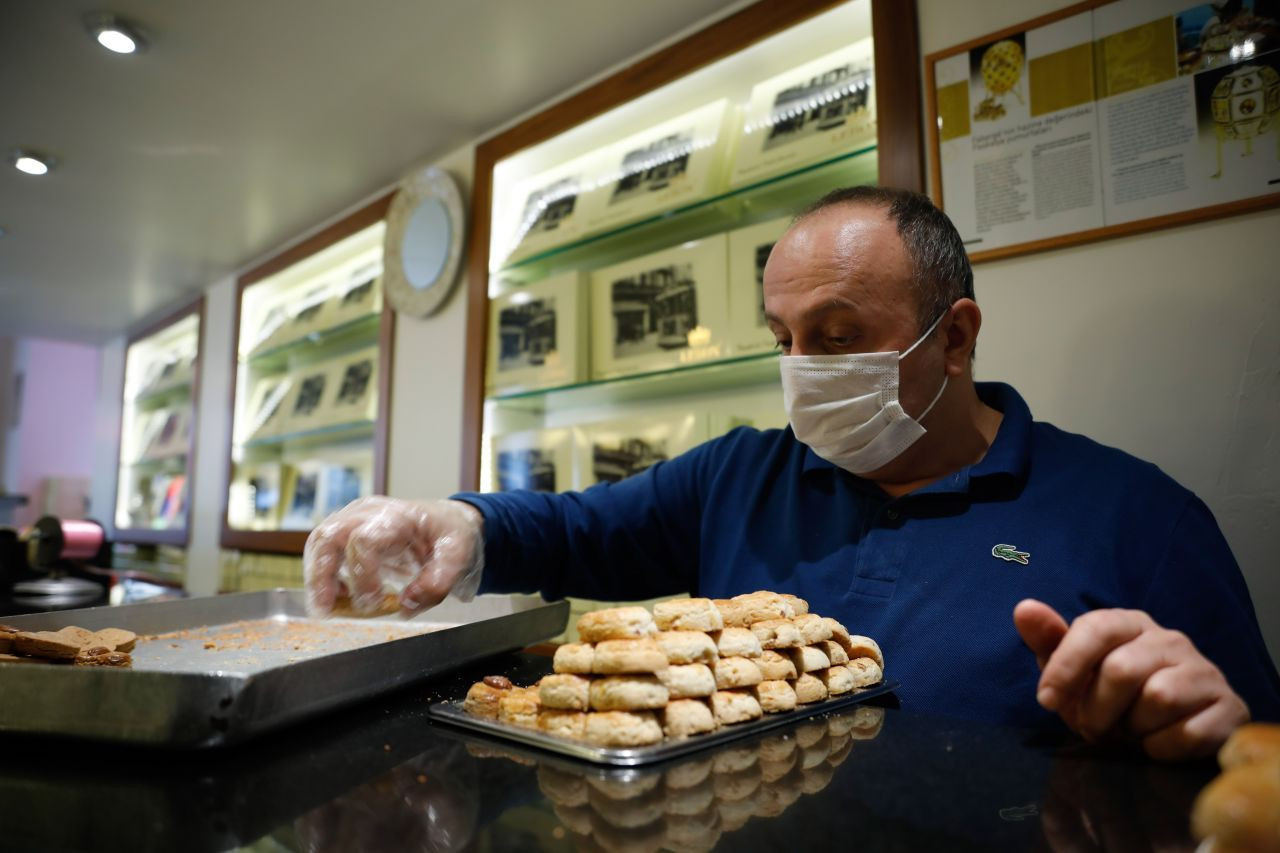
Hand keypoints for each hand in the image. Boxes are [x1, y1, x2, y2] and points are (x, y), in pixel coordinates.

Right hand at [303, 497, 483, 616]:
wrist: (445, 519)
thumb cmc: (448, 534)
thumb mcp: (457, 556)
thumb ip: (437, 582)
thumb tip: (405, 605)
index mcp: (397, 516)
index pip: (364, 539)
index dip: (361, 574)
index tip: (371, 603)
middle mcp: (369, 512)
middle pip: (328, 535)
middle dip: (320, 575)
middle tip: (324, 610)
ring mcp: (354, 518)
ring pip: (318, 542)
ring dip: (316, 578)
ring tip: (325, 608)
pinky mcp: (347, 530)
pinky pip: (323, 550)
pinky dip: (323, 576)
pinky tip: (338, 597)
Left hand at [1014, 599, 1249, 759]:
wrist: (1173, 727)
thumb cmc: (1113, 696)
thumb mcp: (1074, 669)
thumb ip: (1048, 640)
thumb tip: (1024, 608)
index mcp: (1130, 623)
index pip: (1095, 628)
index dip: (1066, 666)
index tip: (1047, 700)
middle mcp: (1171, 640)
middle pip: (1122, 670)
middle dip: (1097, 709)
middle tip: (1093, 727)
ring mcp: (1205, 672)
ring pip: (1158, 700)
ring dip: (1132, 729)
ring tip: (1130, 730)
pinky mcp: (1229, 708)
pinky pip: (1188, 733)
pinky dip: (1162, 748)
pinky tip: (1158, 743)